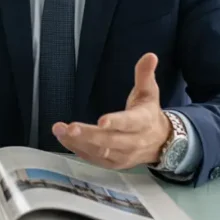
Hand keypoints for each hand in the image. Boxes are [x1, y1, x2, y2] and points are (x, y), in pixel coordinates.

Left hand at [51, 53, 171, 169]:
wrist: (160, 143)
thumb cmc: (148, 113)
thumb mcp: (149, 92)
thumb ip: (145, 75)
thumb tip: (150, 55)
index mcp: (142, 122)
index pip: (129, 123)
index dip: (116, 122)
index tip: (101, 120)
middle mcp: (133, 142)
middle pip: (109, 141)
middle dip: (88, 135)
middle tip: (68, 127)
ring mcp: (122, 155)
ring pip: (99, 151)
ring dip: (77, 142)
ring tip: (59, 130)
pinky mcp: (112, 164)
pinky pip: (94, 158)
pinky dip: (77, 149)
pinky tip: (63, 139)